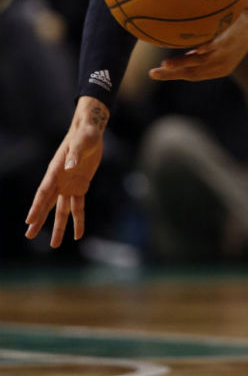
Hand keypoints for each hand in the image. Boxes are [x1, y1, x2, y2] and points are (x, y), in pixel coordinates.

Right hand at [25, 99, 107, 246]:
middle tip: (29, 235)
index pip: (43, 192)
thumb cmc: (85, 134)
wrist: (91, 131)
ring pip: (61, 210)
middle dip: (39, 219)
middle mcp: (60, 181)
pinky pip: (79, 206)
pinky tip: (78, 234)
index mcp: (56, 170)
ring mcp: (69, 185)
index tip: (28, 220)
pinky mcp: (81, 186)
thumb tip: (70, 167)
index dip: (36, 206)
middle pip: (47, 204)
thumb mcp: (82, 141)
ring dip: (58, 226)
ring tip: (55, 245)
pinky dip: (79, 220)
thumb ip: (75, 154)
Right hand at [149, 0, 247, 80]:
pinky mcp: (229, 40)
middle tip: (153, 73)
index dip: (172, 76)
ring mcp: (224, 53)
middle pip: (192, 73)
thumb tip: (182, 51)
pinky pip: (217, 45)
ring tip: (165, 64)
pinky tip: (199, 49)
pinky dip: (208, 47)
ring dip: (183, 63)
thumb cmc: (232, 35)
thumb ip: (200, 52)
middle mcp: (219, 65)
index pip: (191, 75)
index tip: (153, 73)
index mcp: (216, 69)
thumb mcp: (216, 47)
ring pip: (201, 61)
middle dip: (172, 74)